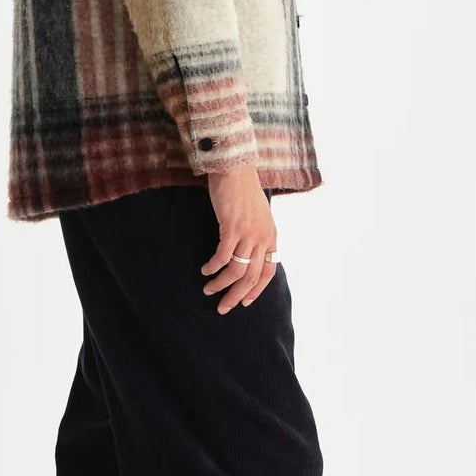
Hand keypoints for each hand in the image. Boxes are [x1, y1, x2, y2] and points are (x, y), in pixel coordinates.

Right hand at [201, 166, 277, 313]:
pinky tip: (205, 269)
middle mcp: (263, 237)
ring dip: (221, 284)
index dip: (256, 290)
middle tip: (222, 308)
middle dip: (236, 296)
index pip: (268, 272)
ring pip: (236, 270)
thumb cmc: (242, 190)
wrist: (235, 167)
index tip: (244, 302)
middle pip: (251, 276)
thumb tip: (245, 254)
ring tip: (208, 290)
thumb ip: (255, 235)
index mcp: (271, 236)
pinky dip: (213, 267)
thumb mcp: (256, 216)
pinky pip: (222, 256)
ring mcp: (248, 233)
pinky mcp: (232, 227)